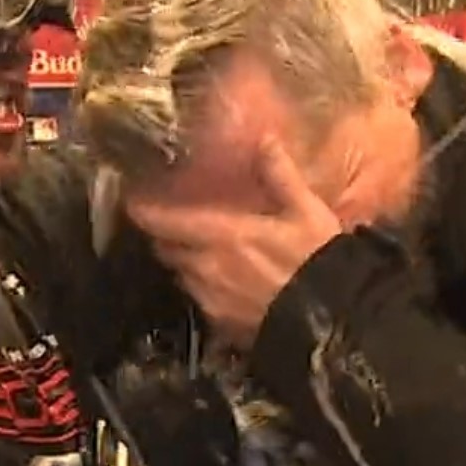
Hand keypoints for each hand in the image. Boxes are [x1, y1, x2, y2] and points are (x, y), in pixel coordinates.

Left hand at [128, 138, 341, 348]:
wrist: (332, 322)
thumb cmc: (318, 260)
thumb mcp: (306, 211)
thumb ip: (280, 175)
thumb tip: (265, 139)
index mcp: (222, 235)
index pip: (165, 222)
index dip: (144, 211)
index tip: (133, 201)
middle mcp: (205, 268)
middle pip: (167, 251)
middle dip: (166, 237)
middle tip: (172, 224)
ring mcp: (210, 301)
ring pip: (182, 277)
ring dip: (185, 264)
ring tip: (199, 254)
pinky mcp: (221, 326)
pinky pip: (201, 302)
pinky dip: (204, 290)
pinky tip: (224, 286)